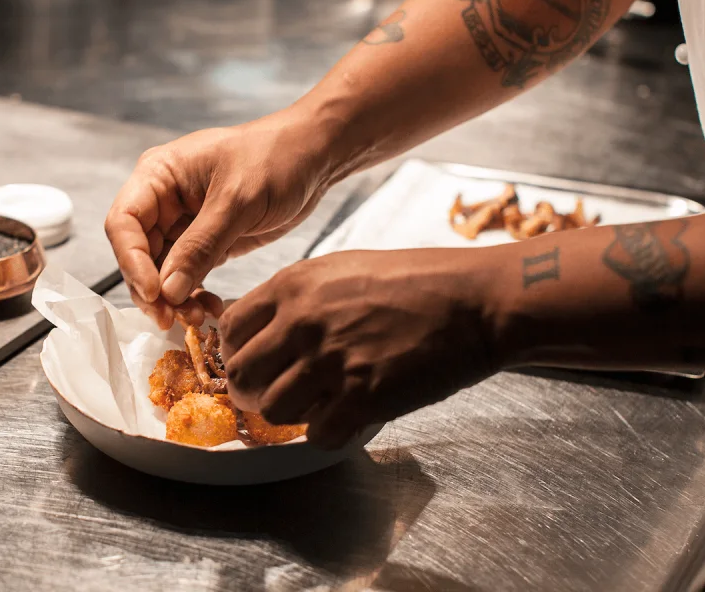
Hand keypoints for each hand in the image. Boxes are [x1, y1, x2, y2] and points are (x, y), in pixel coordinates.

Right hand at [105, 111, 331, 328]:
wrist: (315, 155)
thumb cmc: (276, 157)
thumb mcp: (237, 200)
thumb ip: (201, 246)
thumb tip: (167, 291)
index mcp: (158, 175)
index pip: (123, 223)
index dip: (131, 262)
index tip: (154, 294)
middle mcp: (162, 200)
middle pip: (137, 253)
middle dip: (153, 289)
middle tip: (172, 318)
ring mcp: (182, 223)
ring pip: (161, 271)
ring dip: (173, 298)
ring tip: (197, 318)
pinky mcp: (205, 241)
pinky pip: (187, 275)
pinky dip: (194, 295)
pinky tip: (212, 309)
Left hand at [220, 248, 500, 448]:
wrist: (474, 301)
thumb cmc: (414, 282)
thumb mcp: (339, 269)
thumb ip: (294, 297)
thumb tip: (259, 328)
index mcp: (293, 286)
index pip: (230, 329)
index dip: (236, 351)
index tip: (252, 361)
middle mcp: (303, 322)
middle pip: (241, 373)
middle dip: (250, 389)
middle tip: (273, 393)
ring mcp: (332, 361)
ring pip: (272, 409)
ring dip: (289, 413)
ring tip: (315, 404)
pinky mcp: (363, 397)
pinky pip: (317, 434)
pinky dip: (327, 432)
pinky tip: (346, 415)